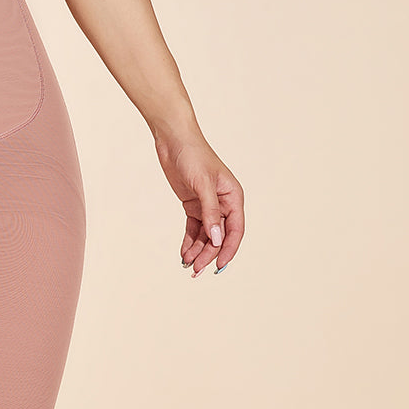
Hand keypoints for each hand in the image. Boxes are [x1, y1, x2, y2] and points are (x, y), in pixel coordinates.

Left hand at [153, 130, 243, 276]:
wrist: (173, 139)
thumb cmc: (193, 155)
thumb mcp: (202, 185)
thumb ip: (210, 213)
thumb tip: (217, 240)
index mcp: (233, 197)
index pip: (235, 230)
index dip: (228, 250)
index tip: (219, 267)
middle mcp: (223, 203)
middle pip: (219, 235)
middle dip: (209, 254)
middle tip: (196, 270)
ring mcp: (207, 204)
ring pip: (206, 235)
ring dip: (198, 250)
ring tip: (188, 265)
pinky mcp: (192, 204)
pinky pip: (194, 228)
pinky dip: (189, 241)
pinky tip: (183, 253)